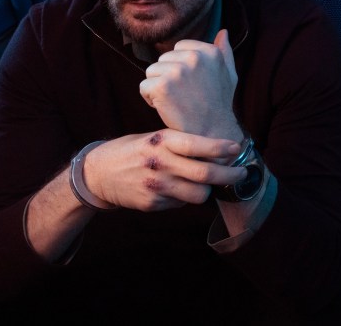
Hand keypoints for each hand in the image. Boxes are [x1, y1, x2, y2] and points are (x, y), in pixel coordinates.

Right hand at [82, 129, 245, 210]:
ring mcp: (156, 186)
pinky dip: (186, 197)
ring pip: (199, 195)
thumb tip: (216, 148)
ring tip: (209, 183)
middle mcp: (160, 163)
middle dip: (231, 175)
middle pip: (205, 174)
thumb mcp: (154, 137)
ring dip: (208, 190)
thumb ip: (180, 142)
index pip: (198, 145)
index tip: (237, 148)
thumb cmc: (134, 150)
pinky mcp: (152, 204)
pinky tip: (179, 189)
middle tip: (242, 173)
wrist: (98, 173)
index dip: (222, 148)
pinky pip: (182, 203)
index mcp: (162, 141)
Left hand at [139, 29, 241, 141]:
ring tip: (174, 101)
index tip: (191, 83)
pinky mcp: (162, 86)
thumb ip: (224, 51)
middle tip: (183, 95)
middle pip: (163, 59)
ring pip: (151, 72)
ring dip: (158, 87)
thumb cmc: (219, 103)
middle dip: (168, 76)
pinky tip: (166, 108)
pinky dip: (150, 99)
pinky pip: (144, 86)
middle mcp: (194, 58)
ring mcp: (177, 71)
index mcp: (209, 52)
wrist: (212, 132)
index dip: (180, 66)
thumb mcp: (229, 74)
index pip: (179, 47)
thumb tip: (223, 31)